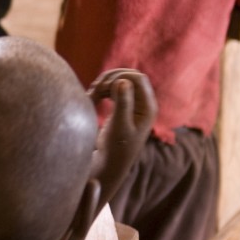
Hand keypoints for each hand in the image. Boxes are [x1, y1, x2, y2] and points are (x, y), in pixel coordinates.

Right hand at [88, 68, 156, 204]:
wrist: (111, 162)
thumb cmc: (116, 147)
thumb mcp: (119, 125)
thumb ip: (123, 103)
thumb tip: (123, 81)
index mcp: (148, 107)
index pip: (138, 78)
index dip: (119, 77)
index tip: (102, 87)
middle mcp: (143, 103)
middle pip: (129, 76)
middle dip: (111, 78)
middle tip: (95, 89)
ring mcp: (134, 104)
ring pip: (121, 80)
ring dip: (105, 83)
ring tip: (92, 93)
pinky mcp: (124, 106)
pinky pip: (115, 88)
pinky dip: (103, 89)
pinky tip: (93, 96)